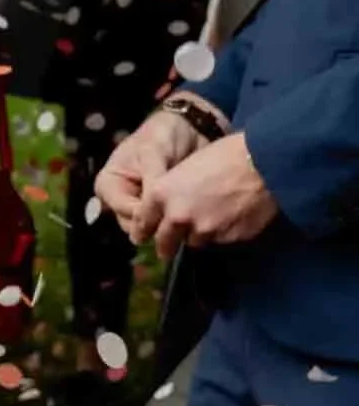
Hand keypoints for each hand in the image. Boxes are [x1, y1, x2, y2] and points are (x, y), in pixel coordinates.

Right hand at [98, 109, 204, 242]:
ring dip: (168, 224)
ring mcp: (141, 205)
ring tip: (189, 213)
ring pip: (151, 228)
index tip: (170, 211)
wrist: (189, 127)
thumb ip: (151, 181)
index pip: (124, 210)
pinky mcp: (160, 209)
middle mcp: (121, 198)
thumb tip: (150, 212)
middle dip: (157, 223)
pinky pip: (166, 224)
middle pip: (134, 224)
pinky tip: (193, 213)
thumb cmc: (162, 134)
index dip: (146, 214)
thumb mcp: (153, 153)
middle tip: (182, 216)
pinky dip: (178, 221)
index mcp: (109, 184)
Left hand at [144, 132, 277, 259]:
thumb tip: (169, 208)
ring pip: (195, 241)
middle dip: (166, 247)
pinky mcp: (228, 238)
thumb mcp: (185, 168)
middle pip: (165, 242)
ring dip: (199, 235)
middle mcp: (178, 216)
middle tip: (167, 250)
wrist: (263, 163)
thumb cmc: (224, 155)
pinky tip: (233, 216)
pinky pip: (220, 239)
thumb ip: (173, 192)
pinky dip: (223, 233)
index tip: (142, 237)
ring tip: (213, 218)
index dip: (143, 230)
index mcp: (162, 194)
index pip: (143, 222)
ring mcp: (204, 230)